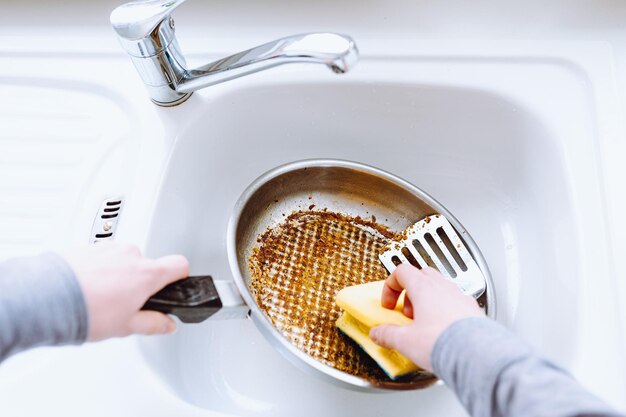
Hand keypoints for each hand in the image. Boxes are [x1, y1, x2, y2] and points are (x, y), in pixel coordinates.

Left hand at [60, 242, 188, 340]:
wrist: (48, 298)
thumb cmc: (87, 310)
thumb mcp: (126, 326)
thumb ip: (153, 324)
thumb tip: (167, 324)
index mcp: (147, 273)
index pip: (180, 265)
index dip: (180, 276)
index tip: (174, 284)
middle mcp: (132, 255)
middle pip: (148, 265)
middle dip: (140, 282)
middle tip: (126, 303)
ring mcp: (109, 249)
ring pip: (123, 261)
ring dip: (118, 275)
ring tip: (102, 298)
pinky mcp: (88, 247)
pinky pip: (102, 257)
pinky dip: (99, 270)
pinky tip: (88, 288)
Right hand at [369, 264, 482, 370]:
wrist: (476, 355)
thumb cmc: (444, 342)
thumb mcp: (405, 341)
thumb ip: (387, 334)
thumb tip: (378, 334)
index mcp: (424, 288)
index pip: (402, 272)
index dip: (390, 287)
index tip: (389, 304)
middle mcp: (444, 288)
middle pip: (422, 275)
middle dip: (410, 292)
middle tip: (406, 312)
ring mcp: (460, 298)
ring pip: (441, 288)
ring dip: (428, 301)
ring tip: (424, 322)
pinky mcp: (473, 311)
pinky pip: (456, 302)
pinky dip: (446, 311)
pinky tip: (443, 330)